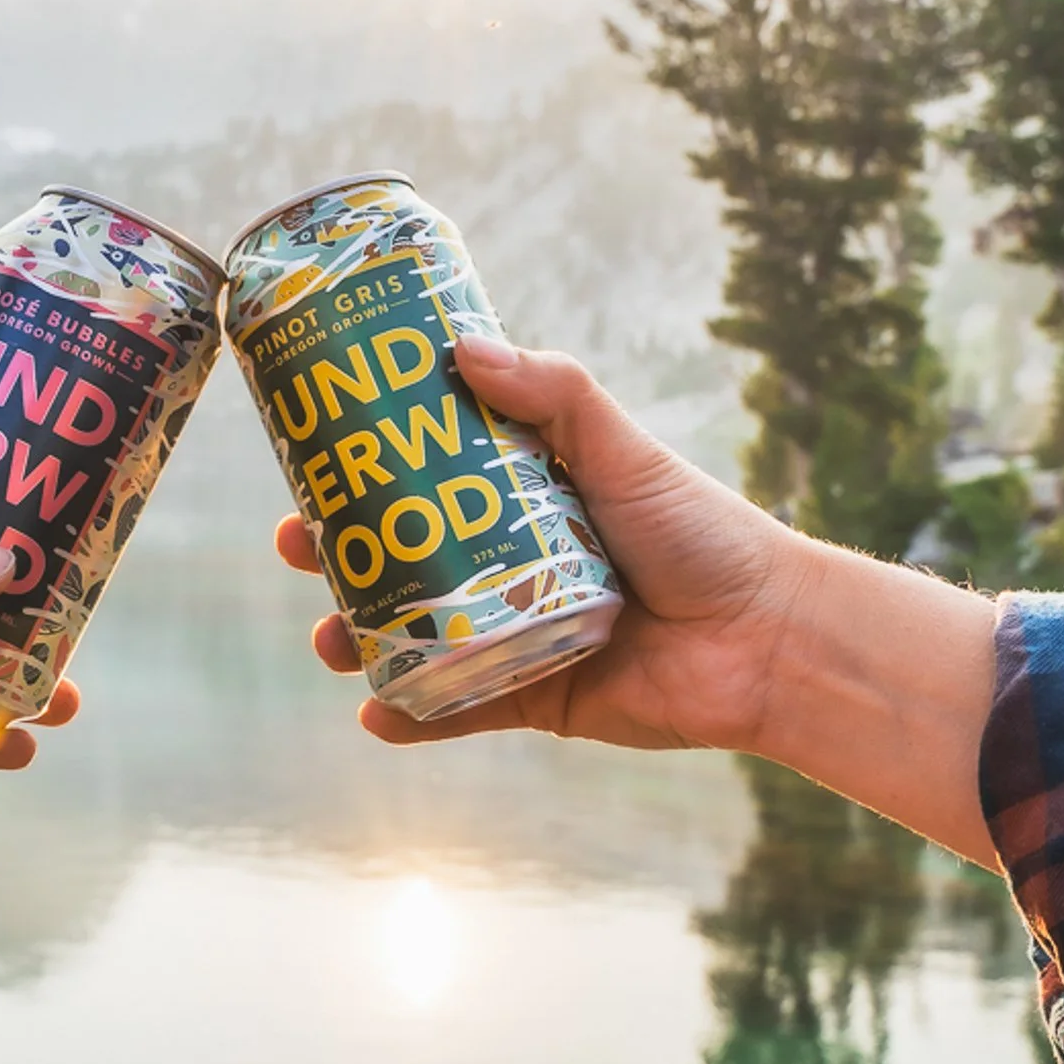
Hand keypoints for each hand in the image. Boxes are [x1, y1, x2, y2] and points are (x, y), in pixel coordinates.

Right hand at [278, 336, 814, 754]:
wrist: (768, 640)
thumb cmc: (704, 532)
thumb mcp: (621, 447)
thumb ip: (552, 394)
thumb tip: (461, 348)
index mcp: (522, 497)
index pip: (423, 476)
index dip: (361, 470)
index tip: (307, 458)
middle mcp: (508, 563)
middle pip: (399, 555)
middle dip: (337, 555)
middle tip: (295, 545)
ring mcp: (514, 634)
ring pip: (413, 634)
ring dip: (360, 638)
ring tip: (330, 638)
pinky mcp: (533, 699)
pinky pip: (456, 710)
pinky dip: (411, 715)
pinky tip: (374, 713)